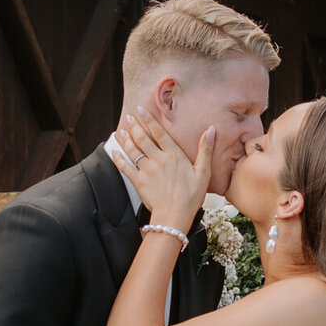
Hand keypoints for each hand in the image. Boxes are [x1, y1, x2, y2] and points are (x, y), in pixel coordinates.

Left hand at [113, 109, 210, 235]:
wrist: (175, 215)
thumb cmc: (191, 196)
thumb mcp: (203, 172)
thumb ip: (205, 150)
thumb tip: (211, 130)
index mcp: (174, 155)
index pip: (159, 133)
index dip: (149, 120)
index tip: (141, 110)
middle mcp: (159, 160)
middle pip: (143, 138)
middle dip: (134, 125)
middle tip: (128, 116)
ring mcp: (147, 170)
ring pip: (133, 150)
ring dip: (126, 139)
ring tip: (121, 130)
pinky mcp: (138, 181)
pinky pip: (125, 167)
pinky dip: (118, 158)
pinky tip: (114, 152)